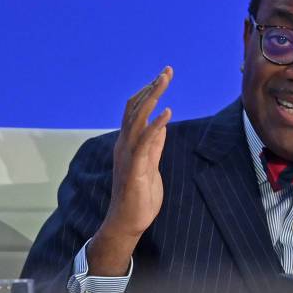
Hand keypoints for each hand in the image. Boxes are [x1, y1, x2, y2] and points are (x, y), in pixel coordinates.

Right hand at [88, 66, 172, 276]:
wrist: (128, 222)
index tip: (162, 77)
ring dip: (152, 98)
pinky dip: (156, 125)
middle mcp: (125, 144)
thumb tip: (162, 125)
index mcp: (128, 143)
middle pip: (135, 108)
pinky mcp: (136, 167)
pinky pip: (146, 142)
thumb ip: (155, 145)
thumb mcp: (151, 165)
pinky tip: (167, 112)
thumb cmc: (140, 196)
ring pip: (137, 119)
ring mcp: (129, 155)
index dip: (148, 92)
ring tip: (164, 80)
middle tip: (167, 70)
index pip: (135, 110)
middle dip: (152, 88)